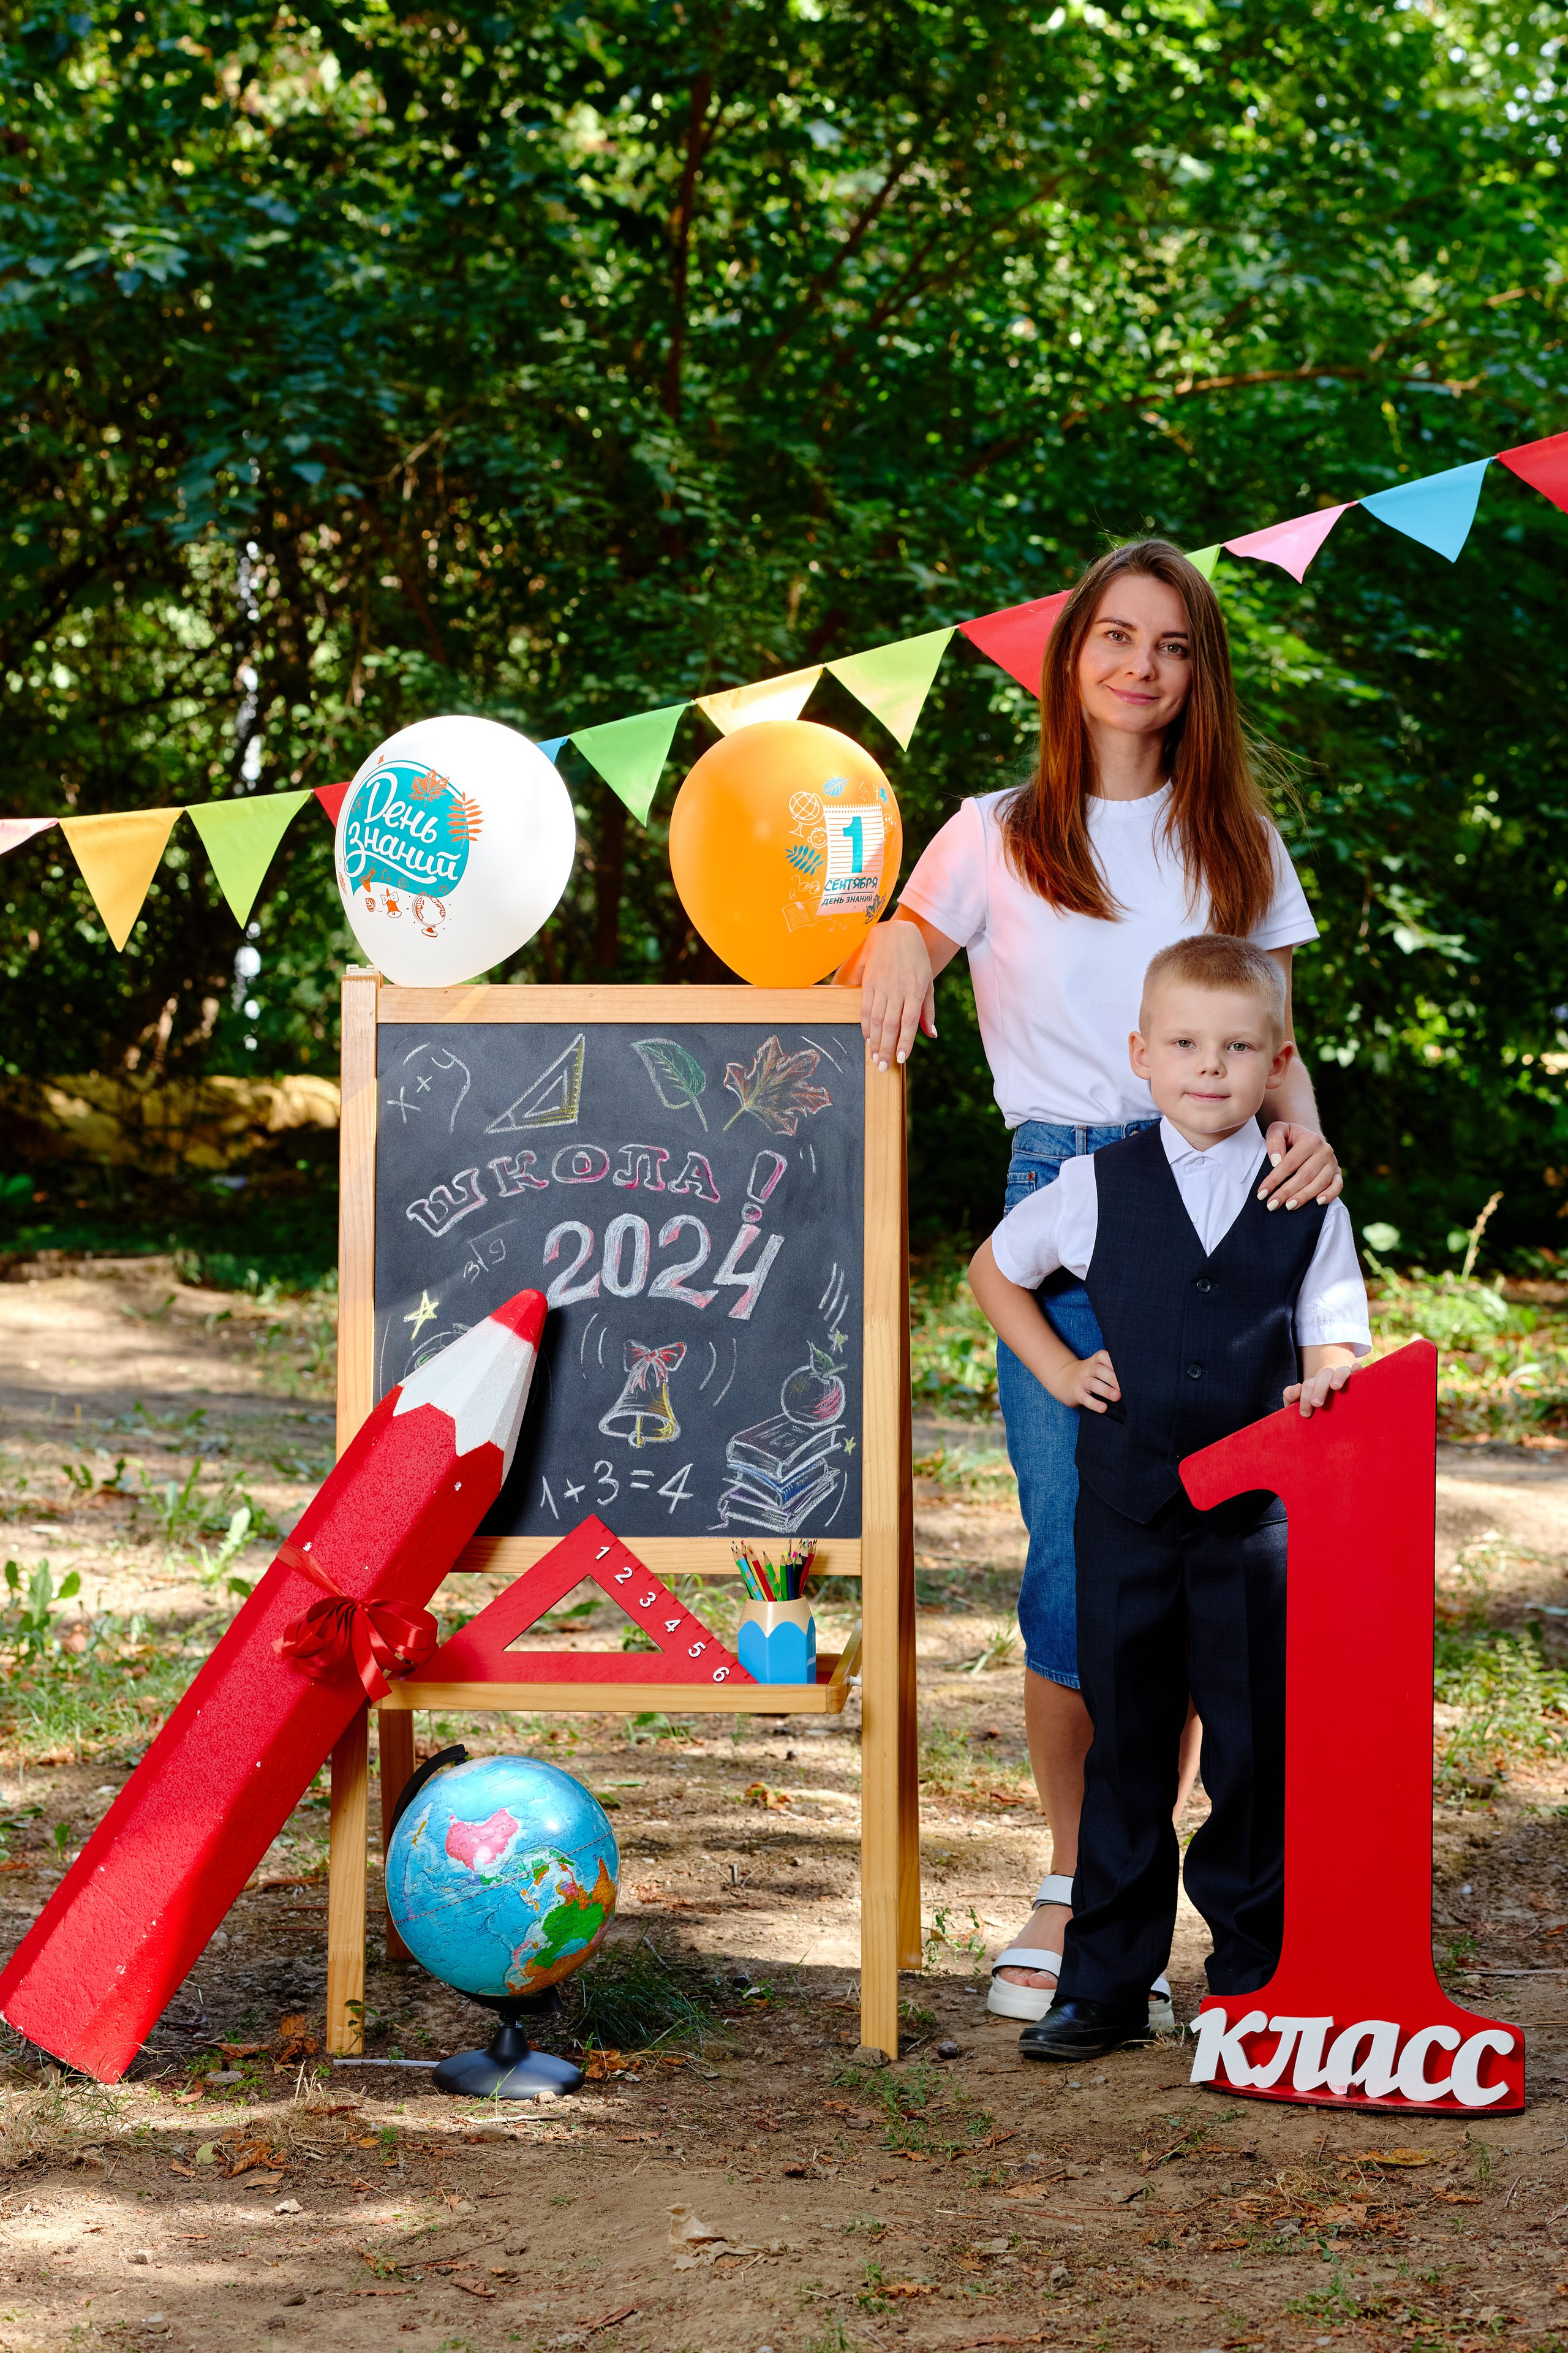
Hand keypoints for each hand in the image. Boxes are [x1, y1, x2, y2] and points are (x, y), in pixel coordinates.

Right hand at [857, 919, 936, 1070]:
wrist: (896, 934)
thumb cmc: (916, 960)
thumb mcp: (928, 982)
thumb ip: (928, 1010)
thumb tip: (931, 1034)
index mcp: (915, 990)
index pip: (909, 1022)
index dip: (904, 1042)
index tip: (901, 1059)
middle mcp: (897, 989)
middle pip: (890, 1025)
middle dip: (886, 1048)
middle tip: (883, 1067)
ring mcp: (881, 986)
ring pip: (876, 1019)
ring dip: (875, 1041)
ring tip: (874, 1058)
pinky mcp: (868, 983)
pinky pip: (865, 1008)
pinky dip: (866, 1025)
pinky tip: (867, 1038)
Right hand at [1045, 1348, 1120, 1414]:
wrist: (1062, 1378)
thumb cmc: (1088, 1374)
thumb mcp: (1095, 1367)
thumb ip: (1110, 1370)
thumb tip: (1133, 1382)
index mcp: (1094, 1361)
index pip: (1103, 1356)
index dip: (1113, 1361)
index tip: (1125, 1369)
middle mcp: (1087, 1369)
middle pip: (1099, 1370)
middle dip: (1113, 1378)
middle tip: (1124, 1387)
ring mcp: (1081, 1381)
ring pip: (1093, 1384)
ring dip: (1106, 1390)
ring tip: (1116, 1397)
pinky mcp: (1076, 1394)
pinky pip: (1085, 1398)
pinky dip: (1094, 1404)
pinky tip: (1103, 1408)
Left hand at [1259, 1120, 1341, 1209]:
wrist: (1307, 1137)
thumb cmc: (1289, 1136)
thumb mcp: (1278, 1130)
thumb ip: (1274, 1141)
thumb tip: (1276, 1161)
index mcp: (1310, 1140)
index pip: (1289, 1164)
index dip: (1274, 1180)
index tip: (1262, 1193)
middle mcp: (1324, 1151)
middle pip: (1304, 1175)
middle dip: (1286, 1192)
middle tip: (1272, 1205)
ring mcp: (1333, 1163)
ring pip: (1320, 1183)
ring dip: (1304, 1197)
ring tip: (1288, 1207)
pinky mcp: (1338, 1173)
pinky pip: (1337, 1186)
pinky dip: (1330, 1195)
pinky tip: (1318, 1203)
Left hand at [1283, 1361, 1353, 1417]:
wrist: (1337, 1411)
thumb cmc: (1316, 1410)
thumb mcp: (1300, 1404)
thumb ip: (1290, 1396)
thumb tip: (1297, 1387)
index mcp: (1315, 1384)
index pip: (1308, 1385)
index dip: (1305, 1398)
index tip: (1305, 1413)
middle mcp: (1329, 1379)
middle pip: (1324, 1375)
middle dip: (1319, 1389)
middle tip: (1317, 1404)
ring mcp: (1343, 1377)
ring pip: (1341, 1371)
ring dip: (1338, 1377)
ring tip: (1335, 1387)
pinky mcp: (1357, 1378)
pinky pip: (1357, 1369)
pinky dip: (1356, 1369)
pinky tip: (1356, 1372)